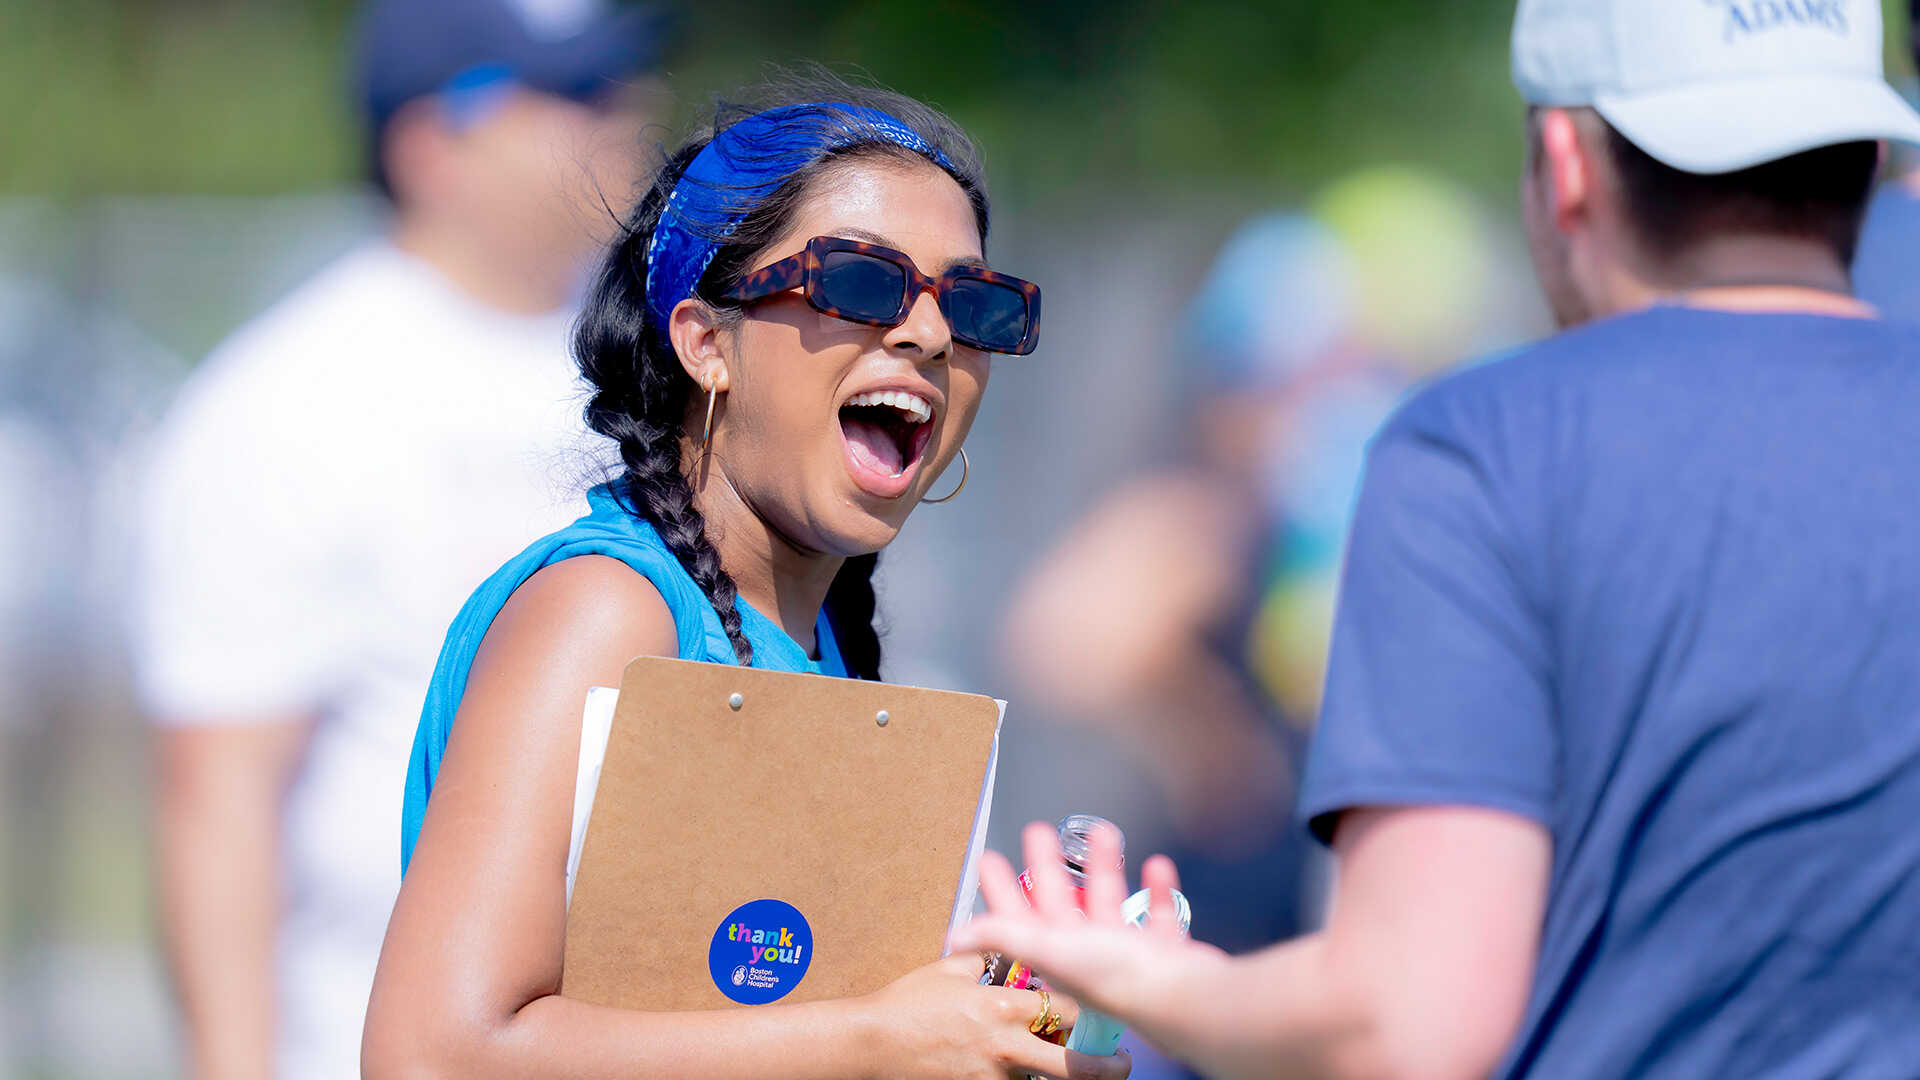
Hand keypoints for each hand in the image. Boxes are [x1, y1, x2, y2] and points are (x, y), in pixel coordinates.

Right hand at [856, 953, 1129, 1079]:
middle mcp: (1006, 1047)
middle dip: (1105, 1068)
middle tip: (1121, 1065)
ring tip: (1083, 1076)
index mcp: (1004, 1006)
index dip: (1093, 1014)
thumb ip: (986, 957)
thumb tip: (1008, 946)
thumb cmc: (908, 1003)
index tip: (1106, 1014)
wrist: (872, 1042)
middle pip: (1073, 1066)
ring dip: (1063, 1079)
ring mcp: (993, 1077)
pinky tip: (1032, 1079)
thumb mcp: (951, 968)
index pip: (1068, 1010)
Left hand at [948, 823, 1230, 1045]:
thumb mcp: (1050, 946)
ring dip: (1103, 867)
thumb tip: (953, 936)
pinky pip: (1158, 914)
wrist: (1182, 997)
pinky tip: (1155, 866)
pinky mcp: (1163, 951)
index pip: (1016, 917)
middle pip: (1059, 900)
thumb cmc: (1118, 977)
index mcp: (1056, 952)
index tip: (990, 859)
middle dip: (1047, 864)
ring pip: (1108, 901)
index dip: (1000, 888)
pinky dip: (1157, 889)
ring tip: (1100, 833)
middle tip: (1037, 831)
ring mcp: (1126, 953)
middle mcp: (1087, 953)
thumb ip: (1004, 935)